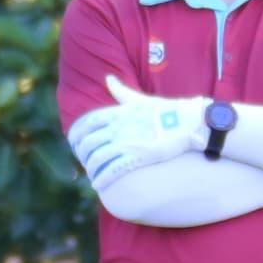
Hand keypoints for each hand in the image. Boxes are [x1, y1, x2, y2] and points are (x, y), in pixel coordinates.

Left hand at [68, 70, 206, 183]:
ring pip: (96, 159)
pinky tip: (98, 184)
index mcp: (117, 113)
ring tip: (92, 175)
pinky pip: (111, 171)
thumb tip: (108, 79)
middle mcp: (118, 128)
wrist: (188, 123)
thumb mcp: (140, 99)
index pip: (86, 123)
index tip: (74, 142)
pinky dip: (101, 179)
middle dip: (82, 154)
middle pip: (88, 143)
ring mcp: (126, 143)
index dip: (76, 134)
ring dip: (91, 169)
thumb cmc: (166, 110)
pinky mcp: (136, 157)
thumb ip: (121, 91)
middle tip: (84, 161)